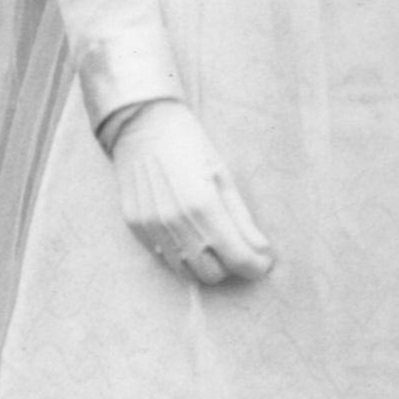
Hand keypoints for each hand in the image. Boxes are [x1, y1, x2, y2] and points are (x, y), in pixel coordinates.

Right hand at [107, 100, 275, 284]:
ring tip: (213, 242)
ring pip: (185, 271)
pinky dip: (182, 254)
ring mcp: (152, 227)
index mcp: (204, 206)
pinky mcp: (135, 226)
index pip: (237, 257)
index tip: (264, 262)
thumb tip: (262, 251)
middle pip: (211, 274)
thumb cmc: (190, 144)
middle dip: (230, 265)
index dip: (255, 266)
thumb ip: (242, 220)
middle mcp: (175, 223)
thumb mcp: (224, 177)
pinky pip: (164, 257)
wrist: (142, 124)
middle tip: (238, 248)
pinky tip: (188, 233)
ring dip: (204, 263)